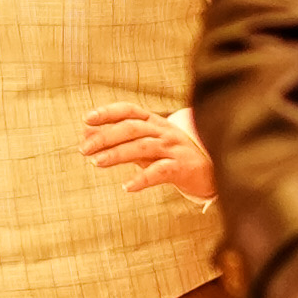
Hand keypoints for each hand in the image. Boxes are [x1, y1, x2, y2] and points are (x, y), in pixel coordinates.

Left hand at [81, 104, 214, 206]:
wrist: (213, 169)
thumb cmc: (173, 156)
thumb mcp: (147, 145)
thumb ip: (120, 140)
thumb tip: (86, 135)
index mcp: (155, 122)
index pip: (129, 110)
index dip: (108, 112)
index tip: (87, 119)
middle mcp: (163, 131)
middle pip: (131, 128)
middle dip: (105, 136)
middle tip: (84, 149)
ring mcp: (174, 148)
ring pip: (142, 147)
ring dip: (118, 154)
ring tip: (97, 162)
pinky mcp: (182, 167)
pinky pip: (161, 171)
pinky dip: (143, 178)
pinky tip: (127, 187)